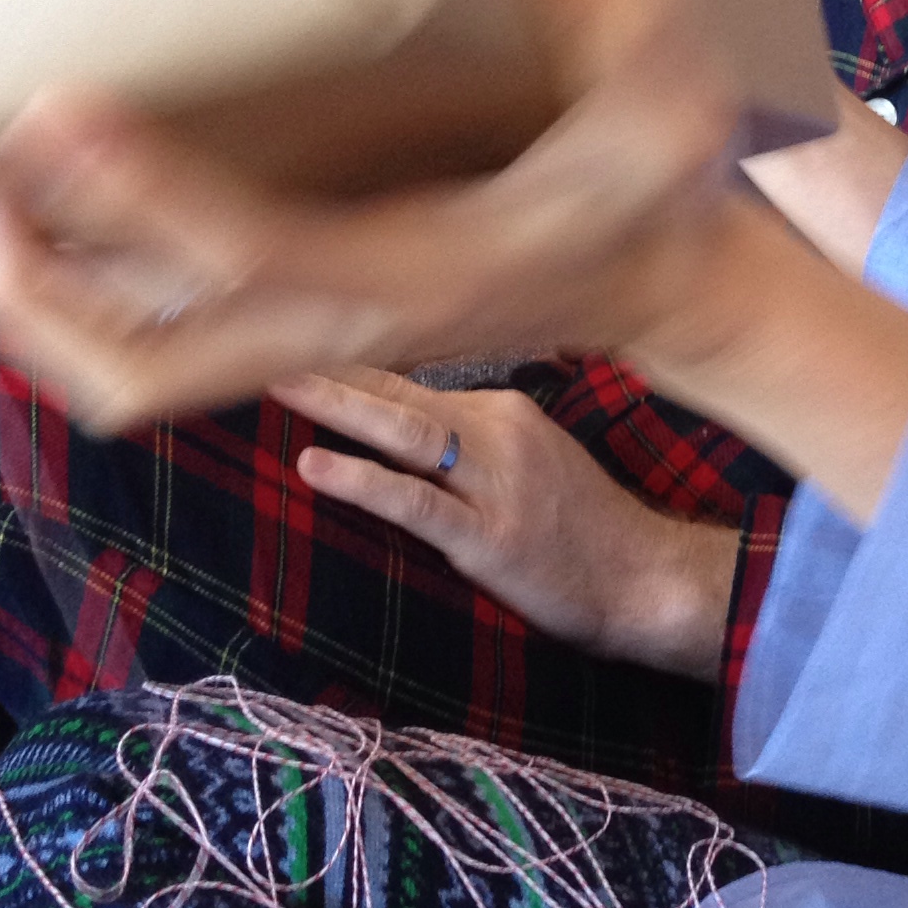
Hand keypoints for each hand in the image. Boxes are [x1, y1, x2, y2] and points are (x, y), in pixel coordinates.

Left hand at [0, 0, 907, 524]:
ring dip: (39, 308)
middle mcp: (350, 324)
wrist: (670, 292)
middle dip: (41, 294)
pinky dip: (80, 300)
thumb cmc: (661, 186)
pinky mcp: (303, 331)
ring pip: (136, 374)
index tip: (62, 109)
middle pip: (149, 365)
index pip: (250, 253)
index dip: (144, 194)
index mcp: (423, 270)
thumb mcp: (675, 85)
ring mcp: (318, 341)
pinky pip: (158, 346)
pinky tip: (45, 216)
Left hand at [278, 365, 740, 675]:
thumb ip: (472, 437)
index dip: (348, 357)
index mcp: (503, 410)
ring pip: (403, 432)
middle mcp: (498, 431)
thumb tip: (400, 421)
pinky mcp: (488, 535)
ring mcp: (494, 482)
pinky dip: (361, 481)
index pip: (410, 376)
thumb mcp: (534, 458)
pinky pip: (414, 502)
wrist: (646, 578)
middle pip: (397, 390)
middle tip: (262, 332)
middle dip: (328, 362)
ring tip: (277, 381)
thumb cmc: (585, 526)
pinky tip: (314, 467)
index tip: (294, 329)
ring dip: (337, 404)